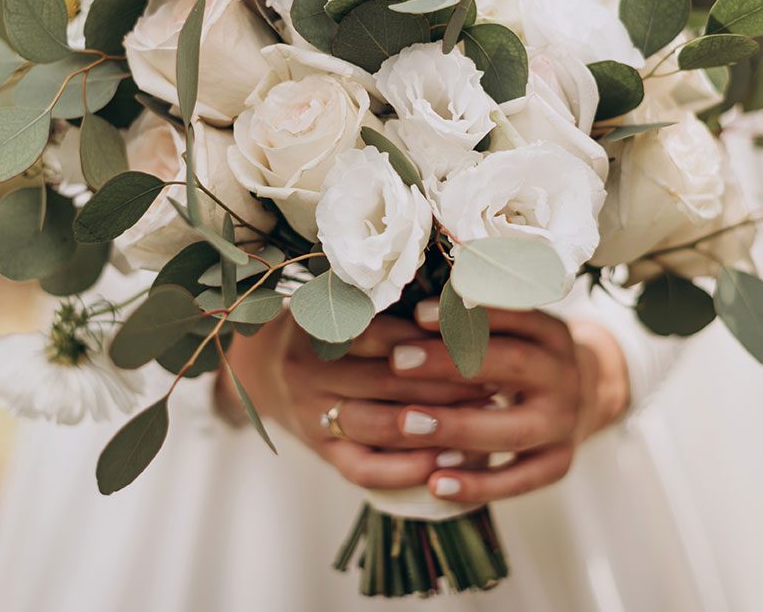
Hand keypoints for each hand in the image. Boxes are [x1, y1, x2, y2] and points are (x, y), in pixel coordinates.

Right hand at [215, 310, 494, 490]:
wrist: (265, 369)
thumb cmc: (326, 328)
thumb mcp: (343, 304)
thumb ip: (389, 304)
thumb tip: (463, 294)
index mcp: (318, 327)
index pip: (383, 335)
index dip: (432, 338)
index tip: (479, 340)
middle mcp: (310, 372)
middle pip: (387, 381)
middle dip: (447, 384)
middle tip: (497, 383)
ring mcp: (312, 415)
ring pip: (378, 426)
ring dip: (433, 427)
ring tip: (482, 424)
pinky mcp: (320, 451)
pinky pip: (362, 469)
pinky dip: (404, 469)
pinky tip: (443, 462)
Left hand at [382, 302, 629, 503]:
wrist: (586, 396)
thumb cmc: (523, 355)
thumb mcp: (515, 328)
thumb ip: (473, 319)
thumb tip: (409, 306)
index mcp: (553, 333)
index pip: (513, 316)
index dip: (467, 314)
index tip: (416, 314)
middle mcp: (565, 376)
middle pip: (512, 366)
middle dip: (452, 362)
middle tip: (398, 361)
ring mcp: (565, 424)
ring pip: (513, 430)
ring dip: (457, 426)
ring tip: (404, 422)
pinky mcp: (559, 464)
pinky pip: (519, 480)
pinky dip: (477, 485)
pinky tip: (434, 484)